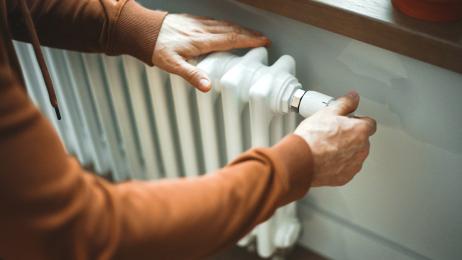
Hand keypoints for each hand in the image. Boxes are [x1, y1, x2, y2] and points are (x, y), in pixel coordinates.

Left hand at [152, 14, 269, 91]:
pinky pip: (214, 21)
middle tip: (263, 38)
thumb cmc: (157, 47)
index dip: (249, 40)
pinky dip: (226, 24)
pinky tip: (227, 26)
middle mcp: (202, 30)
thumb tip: (208, 86)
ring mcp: (197, 23)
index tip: (263, 41)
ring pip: (224, 24)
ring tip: (250, 33)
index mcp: (200, 41)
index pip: (231, 40)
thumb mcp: (172, 65)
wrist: (143, 29)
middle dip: (249, 34)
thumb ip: (192, 75)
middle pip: (231, 30)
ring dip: (239, 28)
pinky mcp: (191, 20)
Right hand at [294, 91, 376, 186]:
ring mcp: (353, 165)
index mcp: (360, 131)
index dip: (357, 120)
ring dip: (345, 151)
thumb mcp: (327, 112)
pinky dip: (338, 164)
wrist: (300, 160)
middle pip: (362, 140)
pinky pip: (345, 168)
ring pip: (354, 155)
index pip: (369, 123)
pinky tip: (325, 158)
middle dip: (351, 136)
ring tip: (326, 146)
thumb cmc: (312, 138)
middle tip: (332, 133)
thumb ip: (345, 103)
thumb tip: (353, 97)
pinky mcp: (344, 177)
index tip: (347, 121)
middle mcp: (361, 149)